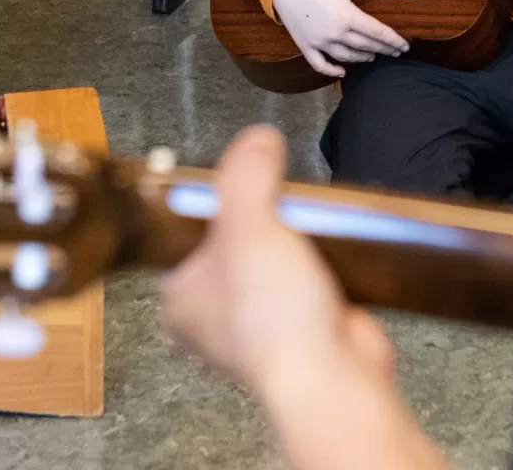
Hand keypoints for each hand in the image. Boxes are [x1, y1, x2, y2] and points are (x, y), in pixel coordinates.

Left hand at [163, 125, 394, 399]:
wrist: (332, 373)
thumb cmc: (273, 313)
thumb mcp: (249, 224)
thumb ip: (247, 174)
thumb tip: (258, 138)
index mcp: (179, 297)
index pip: (180, 230)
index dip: (207, 198)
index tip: (236, 172)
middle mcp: (212, 315)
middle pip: (230, 240)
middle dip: (257, 216)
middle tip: (276, 190)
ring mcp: (258, 325)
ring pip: (270, 259)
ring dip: (292, 237)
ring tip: (305, 212)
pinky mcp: (302, 329)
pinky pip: (306, 279)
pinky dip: (319, 261)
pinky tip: (331, 241)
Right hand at [271, 0, 409, 77]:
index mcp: (347, 16)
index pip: (377, 33)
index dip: (393, 40)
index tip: (405, 46)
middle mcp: (335, 33)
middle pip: (365, 46)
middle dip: (383, 50)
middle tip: (395, 53)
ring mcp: (319, 42)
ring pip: (346, 56)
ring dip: (362, 58)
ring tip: (372, 56)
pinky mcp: (305, 45)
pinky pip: (320, 64)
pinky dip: (332, 71)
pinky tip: (343, 72)